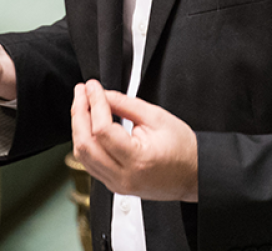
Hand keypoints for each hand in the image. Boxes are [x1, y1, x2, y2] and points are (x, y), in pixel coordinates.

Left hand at [71, 79, 197, 201]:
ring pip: (82, 156)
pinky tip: (87, 124)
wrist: (193, 174)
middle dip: (79, 113)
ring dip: (78, 127)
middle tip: (81, 91)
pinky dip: (85, 141)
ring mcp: (117, 184)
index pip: (102, 130)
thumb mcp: (157, 117)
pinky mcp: (114, 185)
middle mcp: (123, 177)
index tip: (92, 87)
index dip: (95, 103)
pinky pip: (90, 163)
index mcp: (137, 159)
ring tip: (82, 103)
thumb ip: (126, 104)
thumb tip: (103, 94)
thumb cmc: (182, 148)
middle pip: (85, 145)